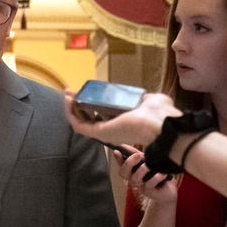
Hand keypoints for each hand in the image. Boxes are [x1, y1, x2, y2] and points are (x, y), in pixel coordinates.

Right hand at [64, 89, 181, 146]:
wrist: (160, 124)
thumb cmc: (159, 113)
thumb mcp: (151, 101)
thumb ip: (145, 100)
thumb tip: (143, 98)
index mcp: (124, 122)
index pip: (104, 114)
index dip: (94, 104)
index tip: (88, 93)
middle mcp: (113, 128)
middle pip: (90, 118)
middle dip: (79, 106)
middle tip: (71, 94)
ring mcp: (105, 132)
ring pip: (82, 122)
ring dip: (72, 109)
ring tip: (67, 95)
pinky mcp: (99, 133)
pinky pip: (79, 125)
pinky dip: (71, 113)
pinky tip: (68, 100)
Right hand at [115, 148, 177, 205]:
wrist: (170, 188)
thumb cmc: (157, 173)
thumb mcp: (147, 161)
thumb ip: (137, 154)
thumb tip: (125, 145)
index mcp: (132, 171)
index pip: (121, 165)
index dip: (118, 159)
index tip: (117, 151)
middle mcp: (133, 179)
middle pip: (123, 173)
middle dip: (129, 162)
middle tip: (138, 154)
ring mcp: (140, 186)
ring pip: (135, 178)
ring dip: (143, 169)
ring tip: (151, 164)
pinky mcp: (149, 192)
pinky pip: (150, 183)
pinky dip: (157, 176)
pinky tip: (163, 173)